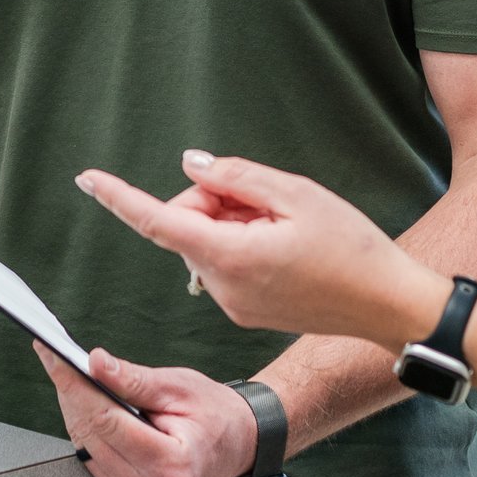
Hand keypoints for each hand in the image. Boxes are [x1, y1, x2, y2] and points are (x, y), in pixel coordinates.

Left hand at [30, 343, 257, 476]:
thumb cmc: (215, 416)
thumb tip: (96, 363)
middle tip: (58, 360)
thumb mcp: (180, 388)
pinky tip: (96, 413)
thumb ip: (134, 380)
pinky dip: (90, 436)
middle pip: (91, 436)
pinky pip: (93, 466)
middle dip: (71, 394)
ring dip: (77, 414)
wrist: (239, 447)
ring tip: (77, 381)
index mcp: (170, 466)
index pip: (106, 420)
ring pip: (86, 451)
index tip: (54, 358)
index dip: (75, 386)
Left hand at [78, 152, 448, 346]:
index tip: (87, 179)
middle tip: (266, 196)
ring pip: (208, 241)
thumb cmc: (352, 248)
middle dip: (214, 198)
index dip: (120, 197)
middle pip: (189, 223)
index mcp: (230, 256)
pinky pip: (226, 262)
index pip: (158, 220)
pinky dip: (243, 242)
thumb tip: (190, 166)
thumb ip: (235, 177)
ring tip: (286, 223)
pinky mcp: (246, 309)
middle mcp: (222, 286)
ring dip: (234, 220)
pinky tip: (286, 243)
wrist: (388, 305)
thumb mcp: (297, 194)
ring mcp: (233, 303)